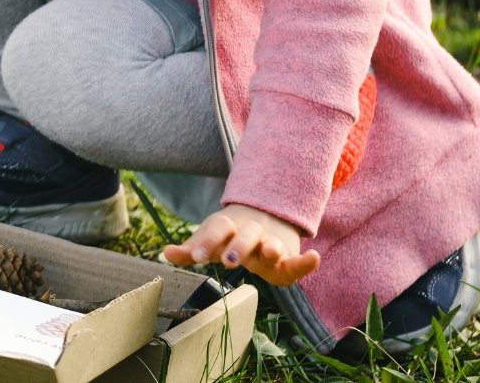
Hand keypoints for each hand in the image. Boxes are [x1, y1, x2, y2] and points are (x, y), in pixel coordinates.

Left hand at [162, 204, 320, 285]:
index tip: (196, 255)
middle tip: (229, 261)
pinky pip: (298, 261)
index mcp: (228, 227)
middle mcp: (250, 232)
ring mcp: (271, 243)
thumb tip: (165, 253)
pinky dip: (307, 261)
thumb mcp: (209, 240)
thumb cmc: (228, 237)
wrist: (262, 217)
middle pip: (245, 235)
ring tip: (270, 252)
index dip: (206, 241)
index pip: (216, 229)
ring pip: (272, 244)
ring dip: (271, 248)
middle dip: (238, 247)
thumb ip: (191, 249)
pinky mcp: (288, 259)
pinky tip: (314, 258)